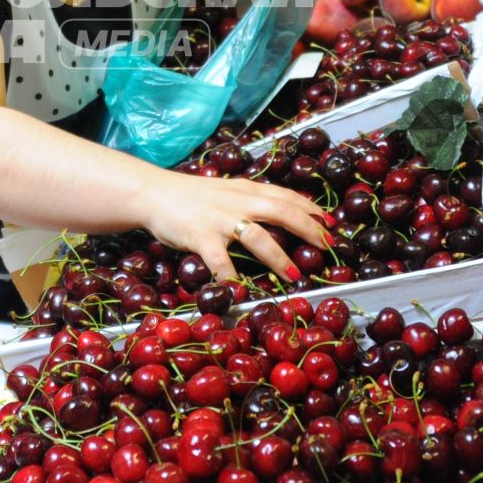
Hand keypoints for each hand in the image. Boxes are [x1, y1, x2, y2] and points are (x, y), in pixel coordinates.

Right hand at [146, 172, 331, 283]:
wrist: (152, 193)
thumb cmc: (190, 196)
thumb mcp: (225, 191)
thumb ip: (249, 200)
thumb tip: (279, 215)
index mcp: (245, 190)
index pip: (285, 196)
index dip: (310, 210)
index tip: (330, 224)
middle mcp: (238, 201)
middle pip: (282, 211)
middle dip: (308, 230)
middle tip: (326, 247)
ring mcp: (219, 219)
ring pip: (258, 236)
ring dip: (279, 257)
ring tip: (294, 274)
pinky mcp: (200, 236)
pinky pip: (220, 261)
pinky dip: (231, 277)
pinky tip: (240, 292)